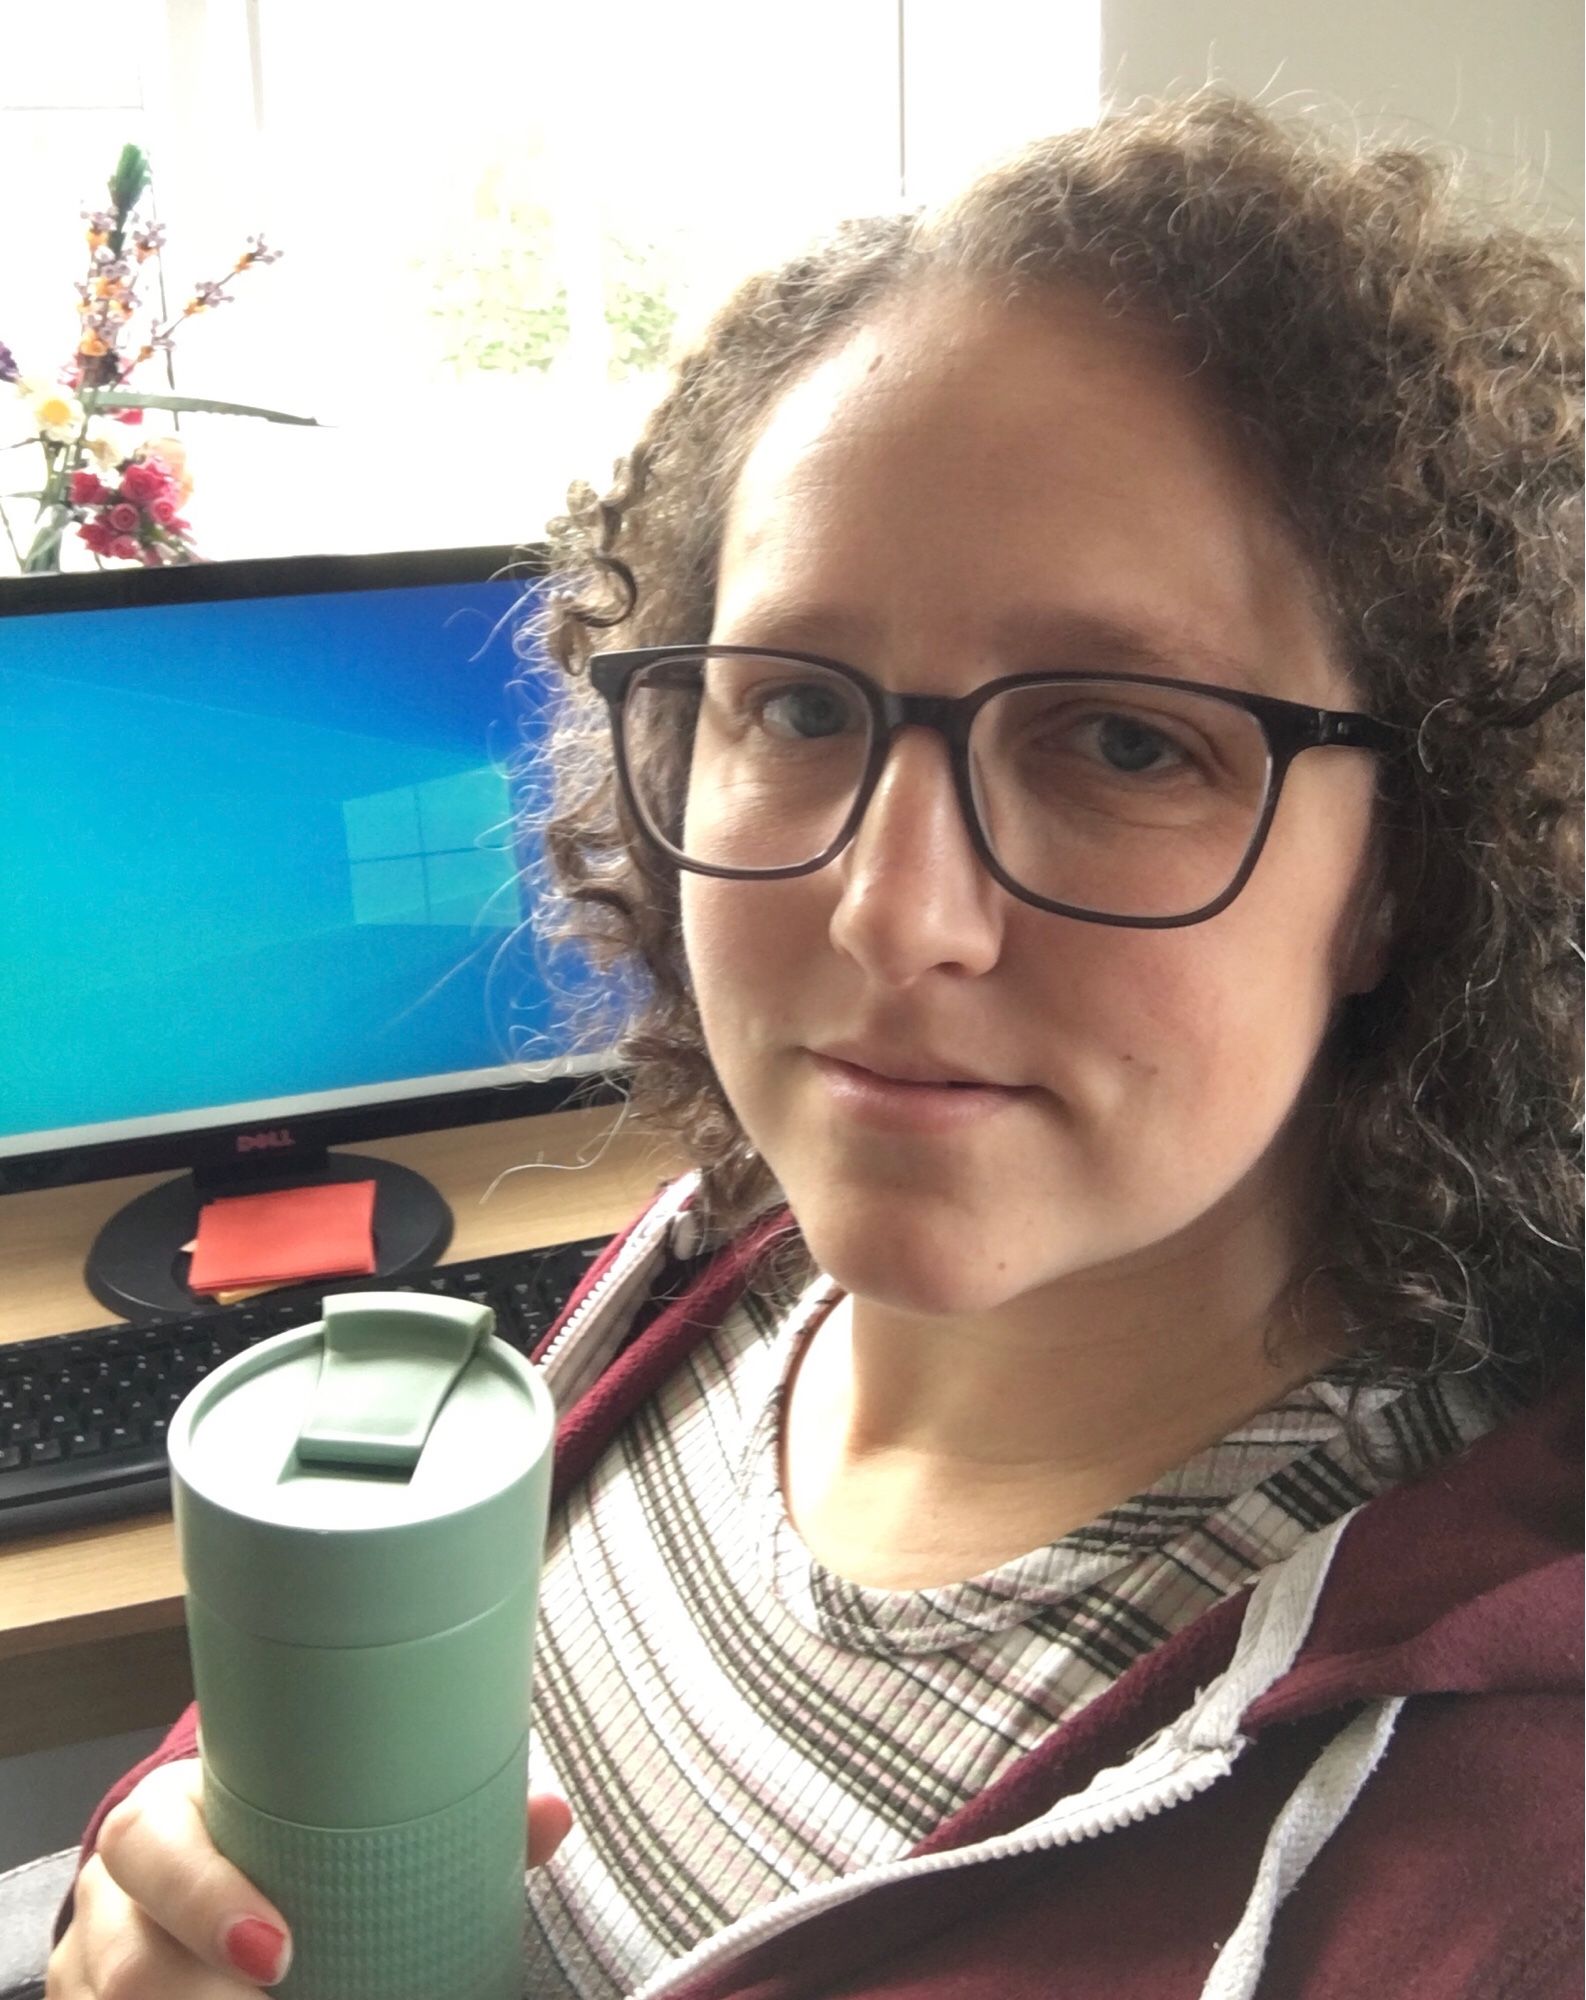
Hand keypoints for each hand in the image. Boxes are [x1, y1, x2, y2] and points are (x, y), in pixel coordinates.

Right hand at [46, 1757, 573, 1995]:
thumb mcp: (321, 1809)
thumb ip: (433, 1812)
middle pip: (131, 1961)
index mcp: (164, 1820)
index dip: (209, 1901)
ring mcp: (95, 1970)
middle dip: (204, 1998)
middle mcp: (115, 1898)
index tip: (281, 1951)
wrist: (193, 1863)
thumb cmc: (273, 1832)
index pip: (157, 1848)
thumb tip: (549, 1816)